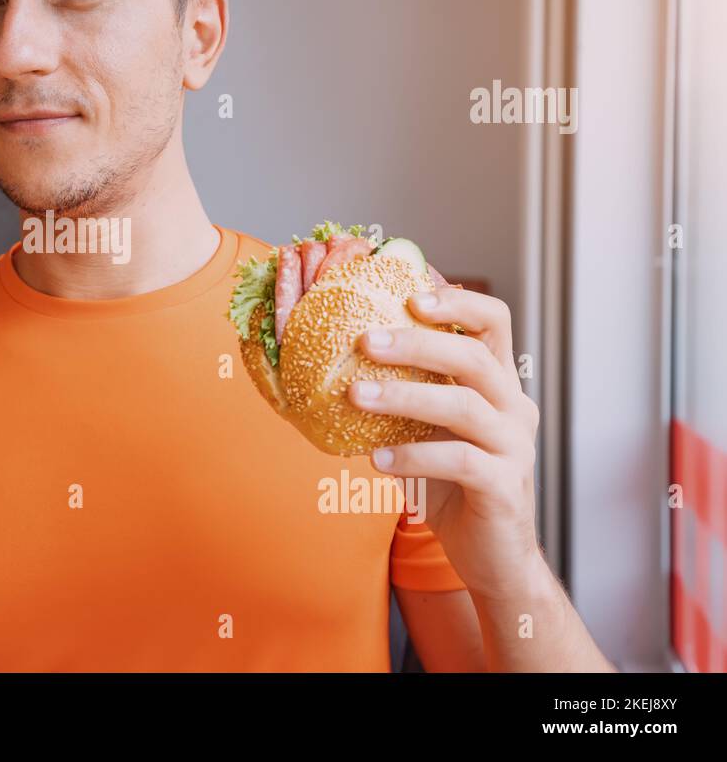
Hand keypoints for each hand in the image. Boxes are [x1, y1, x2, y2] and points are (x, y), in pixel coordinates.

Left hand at [346, 285, 541, 601]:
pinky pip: (458, 459)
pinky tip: (376, 459)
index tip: (411, 293)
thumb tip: (335, 361)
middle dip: (416, 342)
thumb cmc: (451, 485)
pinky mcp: (505, 485)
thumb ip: (402, 395)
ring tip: (355, 395)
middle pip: (473, 355)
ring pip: (463, 404)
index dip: (457, 301)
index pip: (494, 322)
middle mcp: (514, 407)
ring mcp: (515, 446)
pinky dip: (413, 455)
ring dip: (403, 396)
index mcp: (498, 384)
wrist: (492, 556)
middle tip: (365, 340)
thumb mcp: (425, 430)